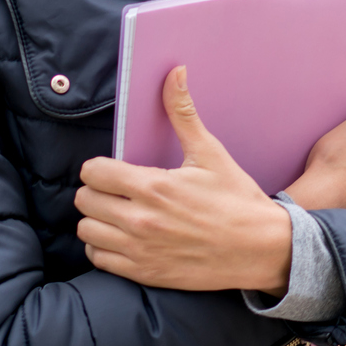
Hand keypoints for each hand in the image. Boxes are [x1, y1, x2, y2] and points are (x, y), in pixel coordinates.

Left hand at [76, 66, 292, 292]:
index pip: (93, 172)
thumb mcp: (209, 153)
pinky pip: (99, 259)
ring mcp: (140, 250)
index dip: (99, 167)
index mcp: (153, 186)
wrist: (261, 249)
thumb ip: (182, 112)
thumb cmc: (236, 199)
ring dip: (96, 219)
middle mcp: (140, 220)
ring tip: (116, 213)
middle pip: (84, 200)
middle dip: (96, 191)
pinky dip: (103, 248)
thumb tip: (174, 72)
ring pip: (86, 230)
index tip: (112, 169)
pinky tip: (121, 238)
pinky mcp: (144, 274)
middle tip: (115, 190)